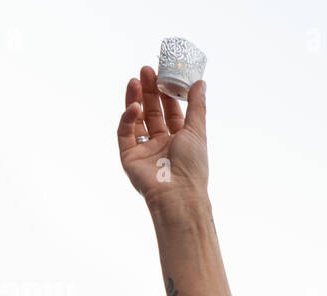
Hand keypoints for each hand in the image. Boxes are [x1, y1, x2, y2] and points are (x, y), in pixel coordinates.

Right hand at [117, 66, 208, 208]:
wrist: (178, 194)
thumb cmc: (192, 166)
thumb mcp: (197, 131)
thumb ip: (197, 106)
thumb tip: (200, 82)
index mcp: (179, 141)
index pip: (170, 112)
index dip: (166, 94)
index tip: (162, 74)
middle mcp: (161, 145)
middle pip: (152, 113)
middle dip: (148, 91)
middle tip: (145, 70)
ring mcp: (144, 151)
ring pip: (136, 120)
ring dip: (135, 100)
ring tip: (134, 80)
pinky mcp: (129, 157)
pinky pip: (126, 133)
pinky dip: (128, 118)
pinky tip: (135, 107)